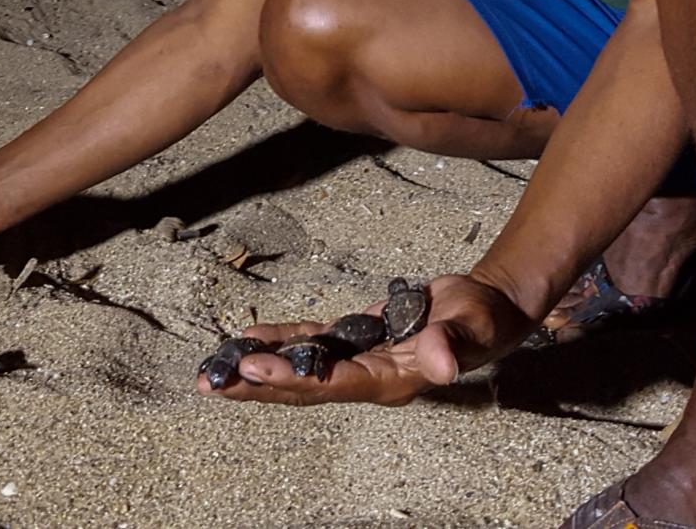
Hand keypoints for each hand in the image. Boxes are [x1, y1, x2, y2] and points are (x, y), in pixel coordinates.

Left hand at [198, 273, 535, 405]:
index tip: (255, 369)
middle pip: (303, 386)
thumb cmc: (480, 319)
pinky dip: (279, 340)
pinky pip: (310, 343)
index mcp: (391, 379)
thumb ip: (452, 345)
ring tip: (213, 370)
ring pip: (299, 368)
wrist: (485, 310)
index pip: (332, 384)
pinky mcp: (355, 340)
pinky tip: (248, 338)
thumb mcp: (472, 327)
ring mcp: (358, 361)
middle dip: (257, 385)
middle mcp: (367, 377)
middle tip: (211, 382)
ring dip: (257, 369)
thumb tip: (442, 365)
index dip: (293, 378)